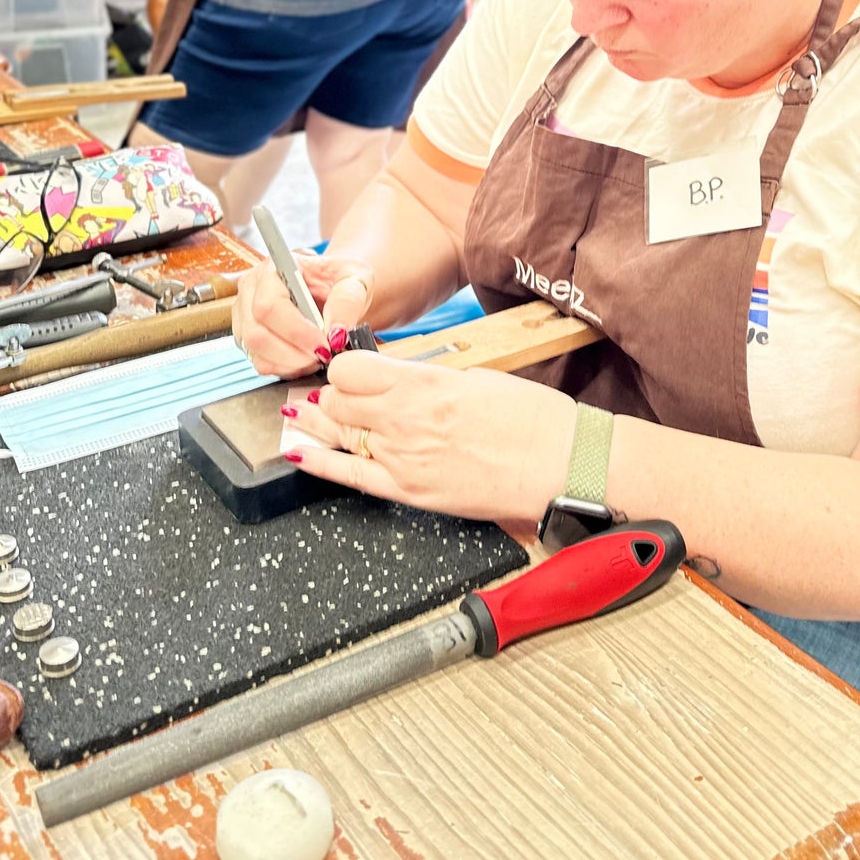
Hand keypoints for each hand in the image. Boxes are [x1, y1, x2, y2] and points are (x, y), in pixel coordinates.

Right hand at [234, 251, 374, 377]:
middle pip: (257, 333)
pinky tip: (306, 359)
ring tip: (318, 356)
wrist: (333, 289)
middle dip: (295, 352)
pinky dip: (287, 368)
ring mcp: (245, 315)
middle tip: (324, 355)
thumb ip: (347, 300)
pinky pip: (260, 363)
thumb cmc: (339, 279)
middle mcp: (251, 290)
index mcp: (273, 268)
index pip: (269, 304)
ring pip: (256, 352)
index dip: (296, 330)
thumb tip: (336, 332)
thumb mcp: (355, 278)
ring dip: (292, 363)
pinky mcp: (248, 338)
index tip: (324, 343)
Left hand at [286, 351, 575, 525]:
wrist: (560, 463)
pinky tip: (298, 451)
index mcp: (422, 382)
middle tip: (342, 398)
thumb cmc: (531, 418)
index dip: (346, 368)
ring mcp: (402, 457)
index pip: (350, 367)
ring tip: (308, 416)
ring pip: (339, 433)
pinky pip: (349, 474)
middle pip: (337, 400)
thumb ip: (427, 380)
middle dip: (336, 396)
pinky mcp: (409, 491)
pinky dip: (318, 461)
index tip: (352, 372)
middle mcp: (403, 418)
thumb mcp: (475, 378)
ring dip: (323, 422)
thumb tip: (399, 382)